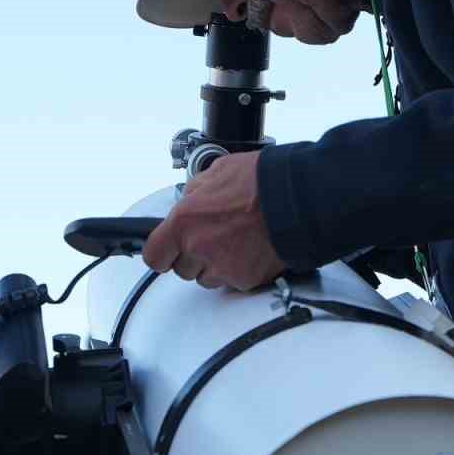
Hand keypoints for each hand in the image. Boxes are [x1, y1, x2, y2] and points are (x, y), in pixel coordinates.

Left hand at [142, 151, 283, 290]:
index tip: (166, 252)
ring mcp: (223, 267)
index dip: (161, 254)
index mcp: (185, 221)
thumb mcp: (215, 173)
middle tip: (211, 237)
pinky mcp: (245, 279)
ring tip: (233, 242)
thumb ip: (193, 194)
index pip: (154, 256)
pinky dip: (237, 270)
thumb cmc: (260, 181)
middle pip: (181, 270)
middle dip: (191, 256)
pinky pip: (231, 281)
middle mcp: (199, 248)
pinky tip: (249, 250)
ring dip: (213, 266)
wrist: (299, 197)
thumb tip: (186, 204)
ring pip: (205, 279)